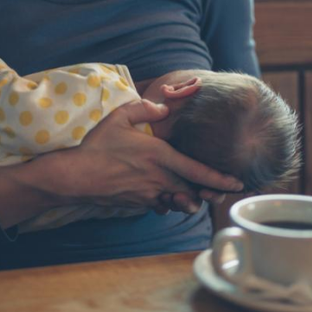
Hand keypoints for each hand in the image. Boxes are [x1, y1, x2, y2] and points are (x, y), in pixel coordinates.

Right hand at [45, 99, 243, 210]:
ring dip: (187, 199)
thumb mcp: (119, 117)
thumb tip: (164, 107)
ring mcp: (148, 194)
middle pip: (194, 191)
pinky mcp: (138, 203)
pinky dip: (166, 201)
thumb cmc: (97, 145)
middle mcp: (159, 178)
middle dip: (208, 193)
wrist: (75, 176)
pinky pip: (160, 205)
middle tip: (218, 192)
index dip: (220, 178)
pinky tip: (163, 194)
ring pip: (179, 201)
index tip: (237, 183)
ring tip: (192, 196)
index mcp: (159, 156)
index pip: (198, 170)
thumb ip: (145, 109)